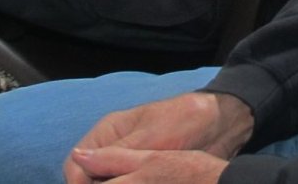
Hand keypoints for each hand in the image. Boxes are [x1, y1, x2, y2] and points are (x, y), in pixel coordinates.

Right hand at [64, 93, 252, 183]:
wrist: (221, 124)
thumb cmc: (186, 120)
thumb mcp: (152, 137)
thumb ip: (116, 153)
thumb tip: (77, 159)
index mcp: (107, 133)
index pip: (75, 167)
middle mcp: (111, 149)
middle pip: (87, 181)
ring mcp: (126, 164)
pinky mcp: (142, 177)